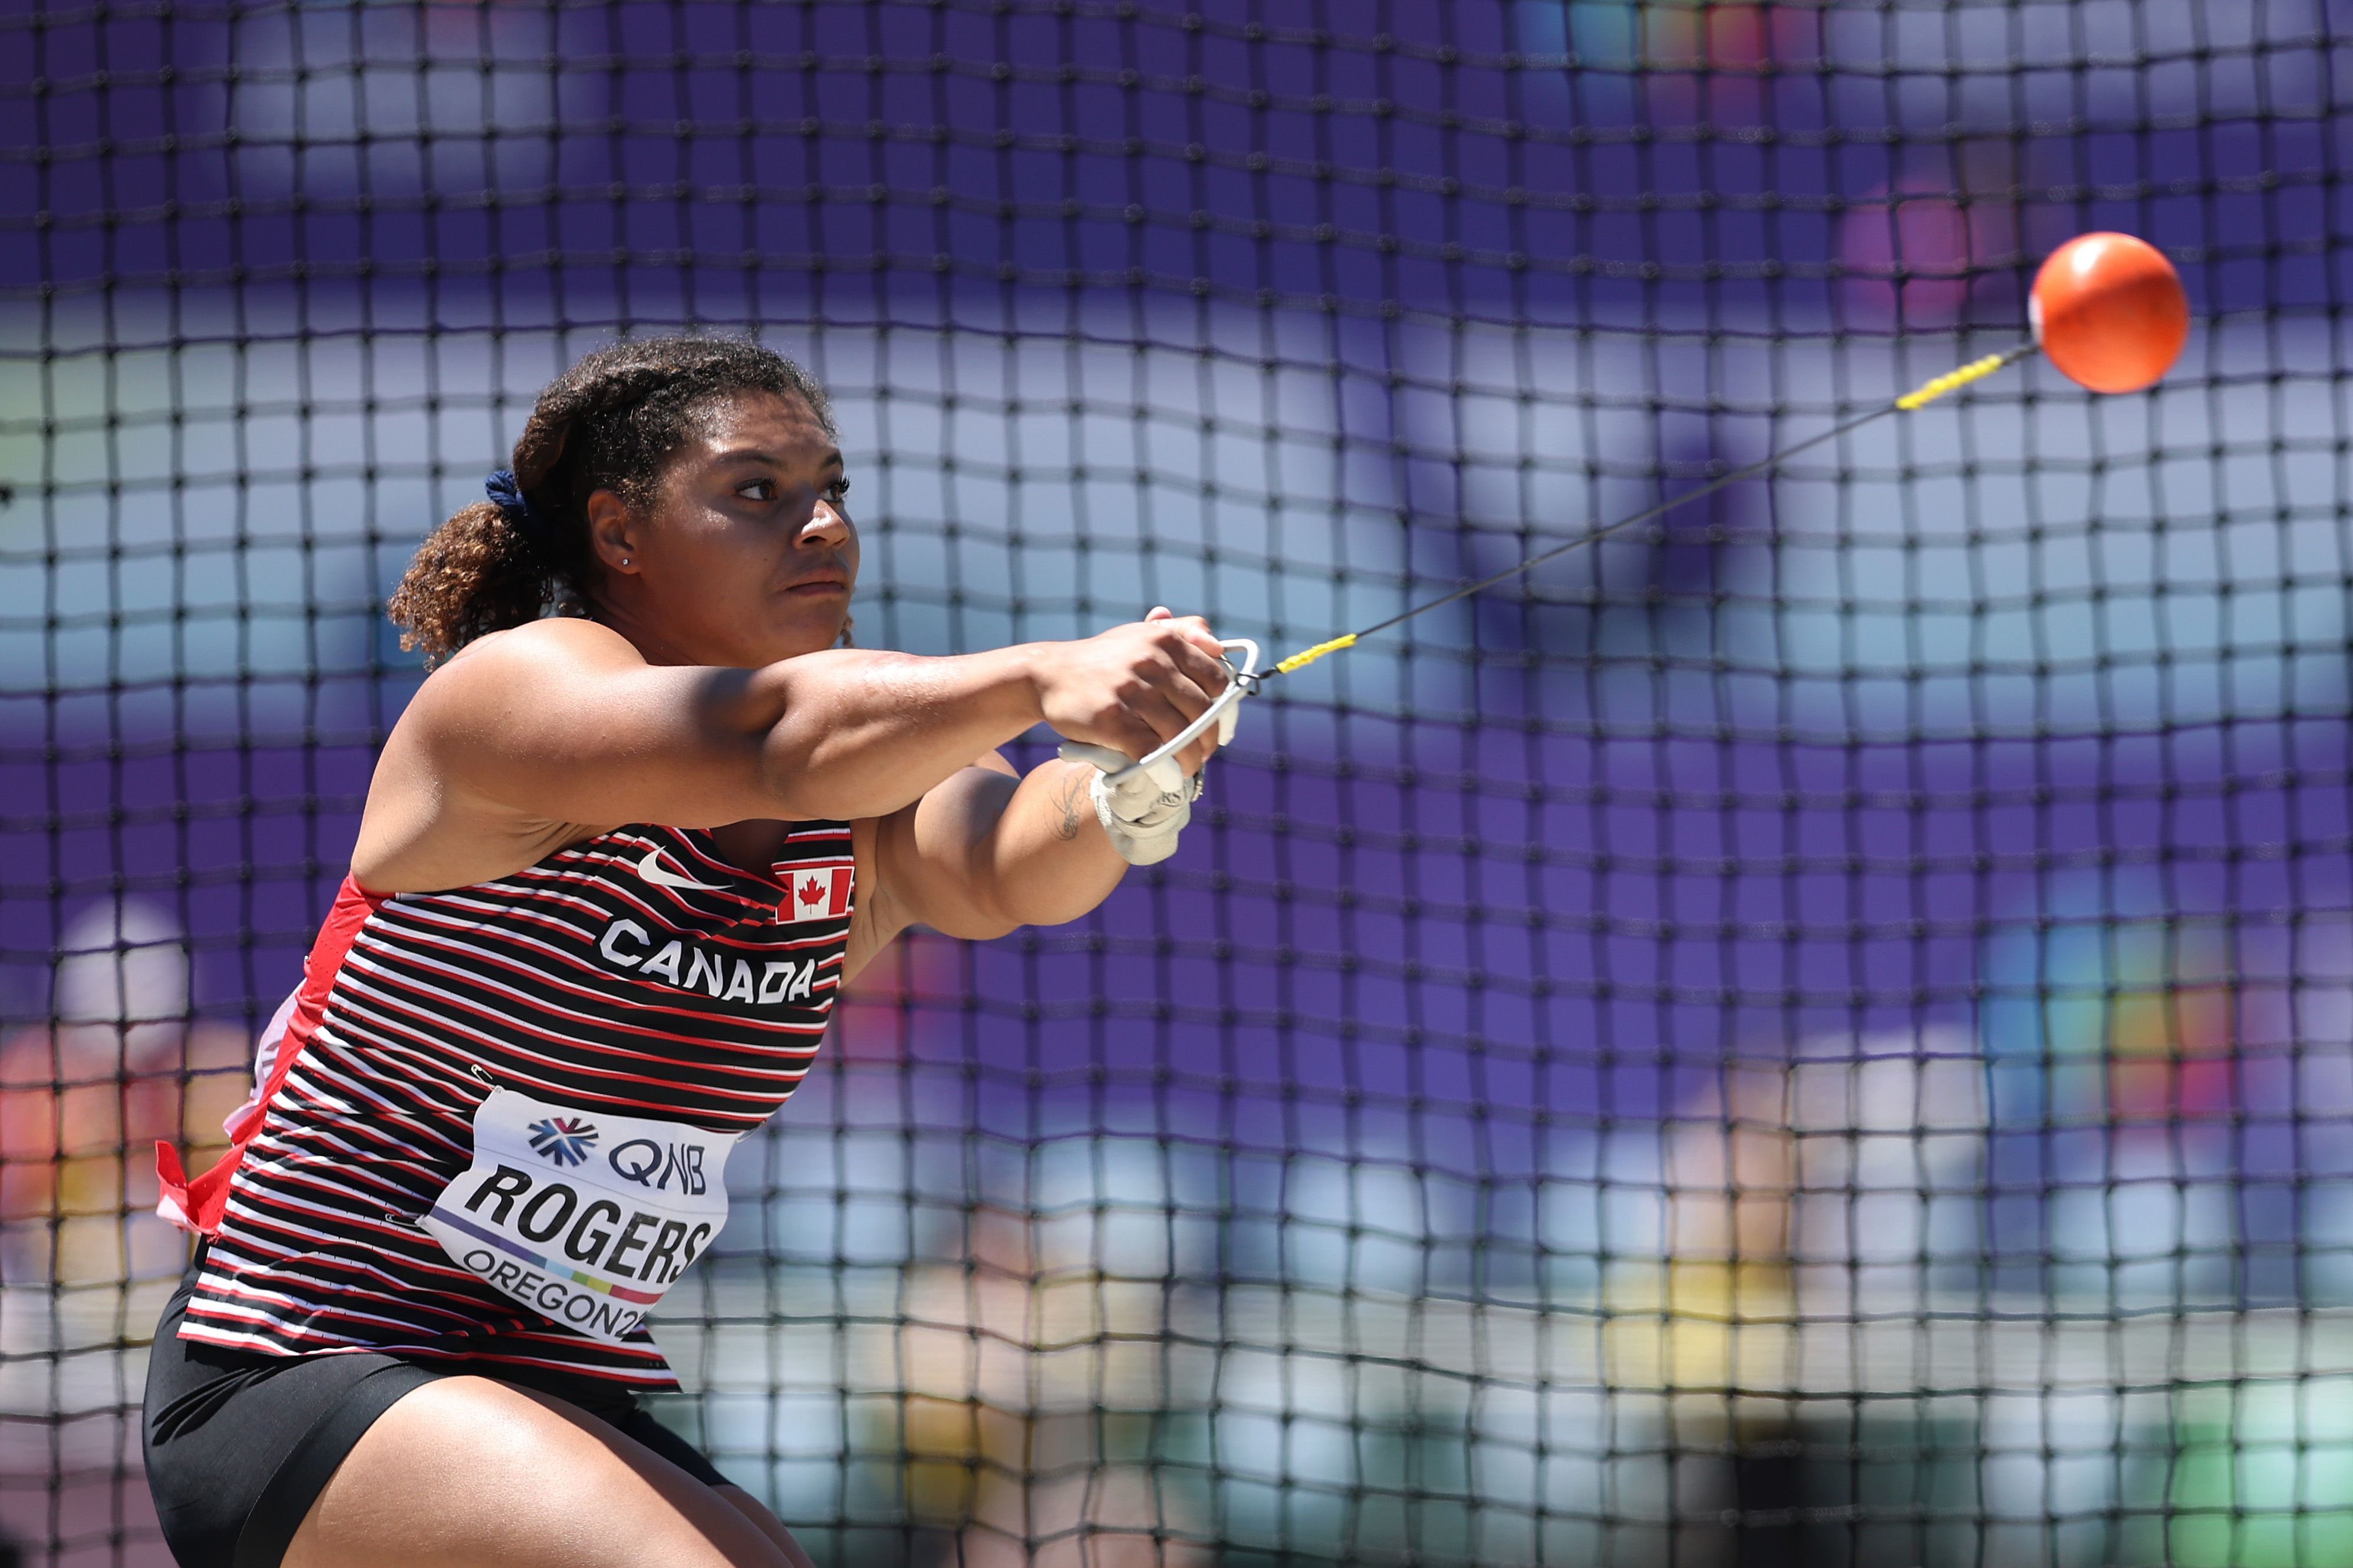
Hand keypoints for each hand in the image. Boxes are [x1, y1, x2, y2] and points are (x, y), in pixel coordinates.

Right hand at [1034, 607, 1232, 776]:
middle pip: (1201, 711)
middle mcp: (1150, 661)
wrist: (1049, 674)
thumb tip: (1219, 646)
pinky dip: (1165, 769)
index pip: (1216, 679)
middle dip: (1208, 740)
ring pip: (1180, 735)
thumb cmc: (1105, 659)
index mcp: (1165, 640)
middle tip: (1203, 753)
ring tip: (1187, 768)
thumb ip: (1183, 632)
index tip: (1219, 725)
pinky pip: (1152, 751)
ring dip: (1190, 759)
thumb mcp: (1142, 634)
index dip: (1224, 708)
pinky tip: (1168, 777)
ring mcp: (1130, 691)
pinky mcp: (1112, 719)